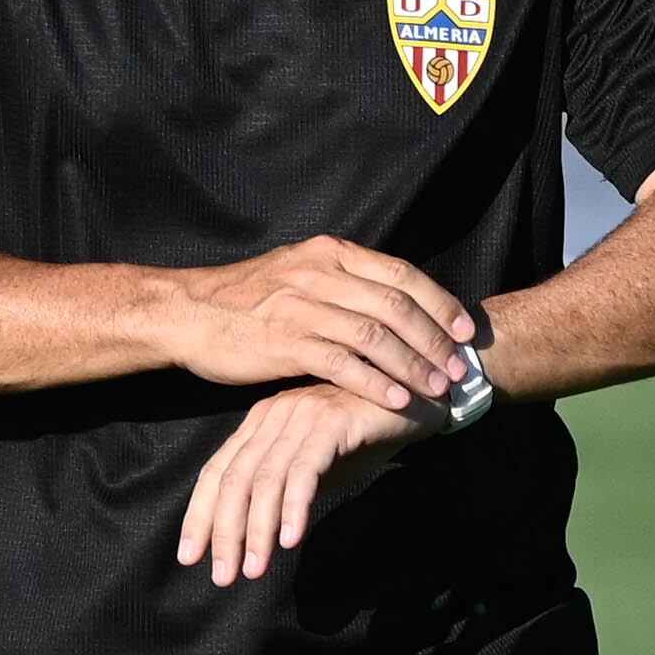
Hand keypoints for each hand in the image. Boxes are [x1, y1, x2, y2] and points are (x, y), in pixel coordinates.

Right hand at [150, 238, 474, 410]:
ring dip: (413, 365)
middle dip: (435, 340)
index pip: (400, 274)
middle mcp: (320, 274)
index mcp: (329, 253)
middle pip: (396, 306)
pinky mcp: (284, 343)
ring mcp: (302, 308)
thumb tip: (393, 301)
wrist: (188, 312)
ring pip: (375, 336)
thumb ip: (342, 281)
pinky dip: (376, 383)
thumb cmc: (246, 298)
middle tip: (458, 368)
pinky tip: (397, 400)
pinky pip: (342, 364)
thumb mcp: (298, 271)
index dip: (439, 302)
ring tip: (437, 389)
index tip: (465, 330)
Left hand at [178, 387, 425, 585]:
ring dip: (257, 529)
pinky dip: (295, 506)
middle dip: (223, 532)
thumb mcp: (317, 464)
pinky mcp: (332, 421)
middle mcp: (274, 415)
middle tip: (222, 576)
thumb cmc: (365, 433)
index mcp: (260, 424)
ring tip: (254, 570)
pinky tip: (292, 539)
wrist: (418, 399)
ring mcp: (302, 415)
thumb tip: (259, 535)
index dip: (200, 516)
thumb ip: (286, 490)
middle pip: (234, 479)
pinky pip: (305, 469)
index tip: (190, 557)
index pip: (218, 472)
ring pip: (265, 479)